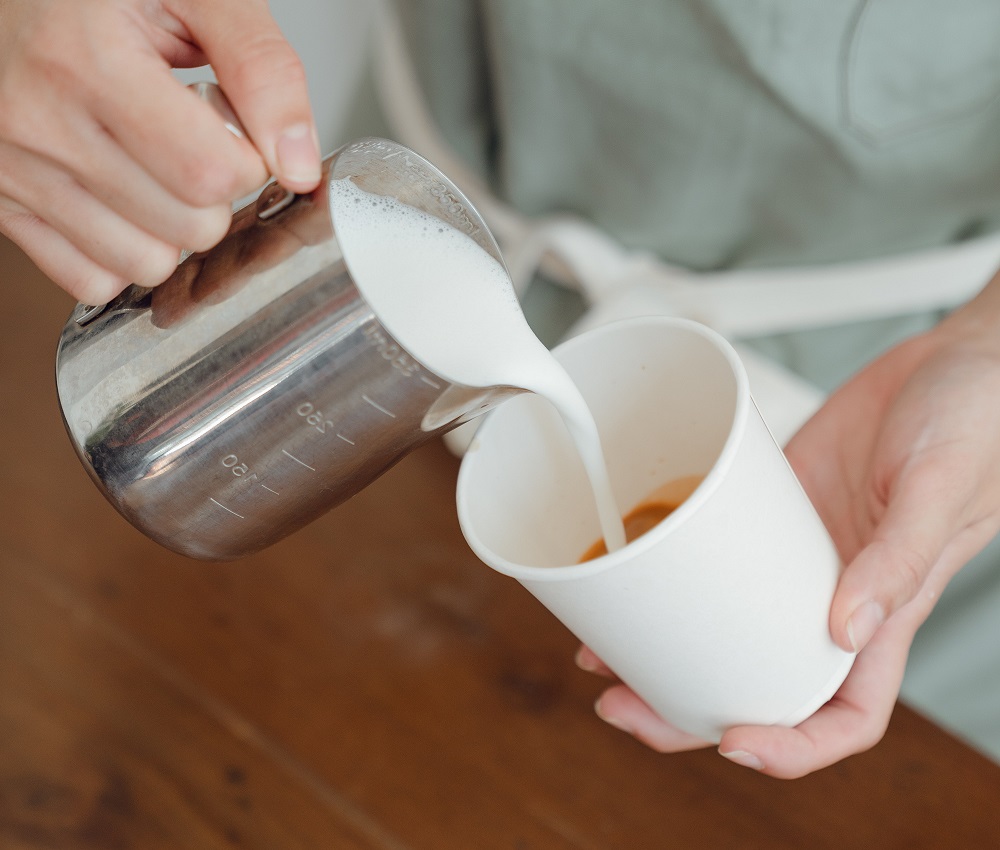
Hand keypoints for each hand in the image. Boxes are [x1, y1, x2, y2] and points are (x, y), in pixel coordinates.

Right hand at [0, 0, 321, 303]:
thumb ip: (263, 71)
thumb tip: (299, 167)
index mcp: (86, 60)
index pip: (210, 175)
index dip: (247, 161)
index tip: (233, 129)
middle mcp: (38, 121)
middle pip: (188, 228)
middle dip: (216, 195)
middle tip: (191, 139)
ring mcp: (14, 168)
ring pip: (144, 265)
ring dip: (173, 230)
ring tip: (154, 166)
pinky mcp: (3, 200)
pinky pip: (91, 279)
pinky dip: (121, 254)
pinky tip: (126, 202)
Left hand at [581, 270, 999, 776]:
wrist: (952, 360)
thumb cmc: (974, 422)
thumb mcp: (940, 487)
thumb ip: (899, 560)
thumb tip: (845, 630)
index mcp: (886, 612)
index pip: (844, 714)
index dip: (793, 746)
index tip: (730, 742)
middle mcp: (830, 595)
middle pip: (757, 680)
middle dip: (688, 709)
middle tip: (618, 705)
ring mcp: (792, 556)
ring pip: (723, 627)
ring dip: (665, 651)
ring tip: (601, 657)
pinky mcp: (766, 512)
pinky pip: (713, 557)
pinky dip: (672, 575)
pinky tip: (630, 575)